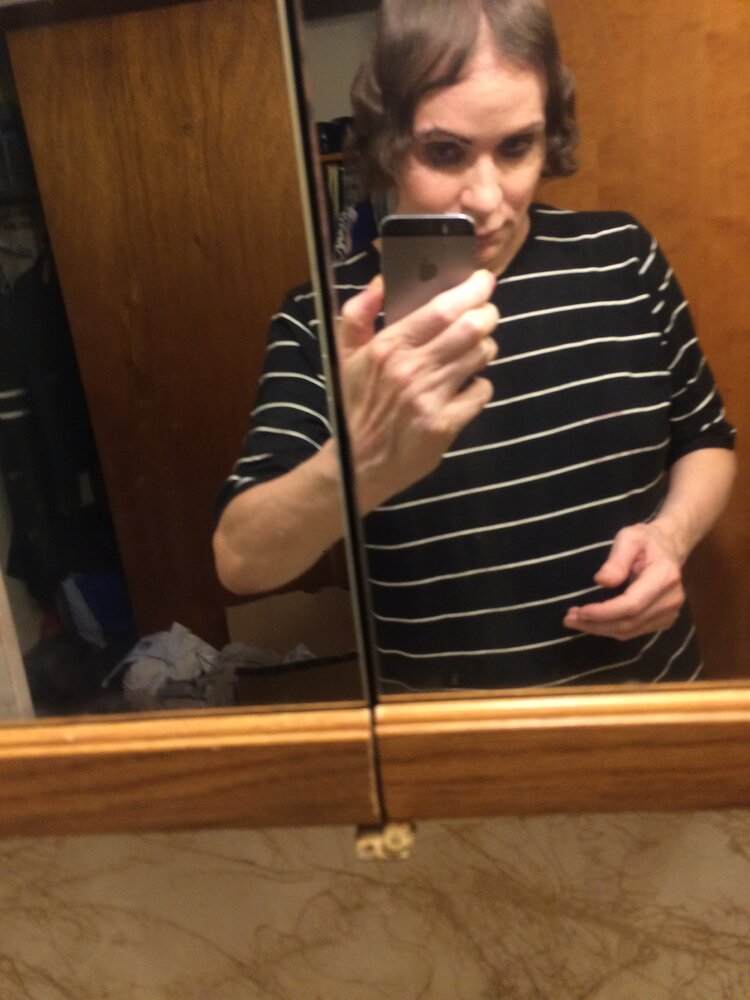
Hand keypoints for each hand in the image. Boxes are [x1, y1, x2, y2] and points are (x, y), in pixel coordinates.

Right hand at [336, 270, 498, 510]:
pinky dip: (480, 386)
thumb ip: (358, 313)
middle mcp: (411, 369)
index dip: (472, 290)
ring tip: (473, 351)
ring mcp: (430, 399)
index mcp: (388, 347)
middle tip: (486, 314)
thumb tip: (381, 281)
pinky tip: (465, 387)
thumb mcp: (345, 355)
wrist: (356, 462)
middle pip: (471, 328)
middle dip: (487, 315)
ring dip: (484, 347)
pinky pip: (481, 392)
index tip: (483, 280)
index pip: (442, 308)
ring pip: (480, 356)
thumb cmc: (356, 404)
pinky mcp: (445, 426)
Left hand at [563, 522, 685, 639]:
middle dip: (596, 623)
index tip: (580, 611)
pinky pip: (634, 632)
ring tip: (574, 620)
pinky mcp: (664, 621)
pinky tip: (593, 622)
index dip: (604, 612)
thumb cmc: (646, 540)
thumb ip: (617, 559)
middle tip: (569, 618)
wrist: (669, 548)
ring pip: (629, 631)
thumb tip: (601, 581)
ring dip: (599, 629)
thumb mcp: (629, 538)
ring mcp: (670, 613)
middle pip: (629, 622)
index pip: (632, 604)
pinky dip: (610, 630)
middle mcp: (670, 600)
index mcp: (664, 577)